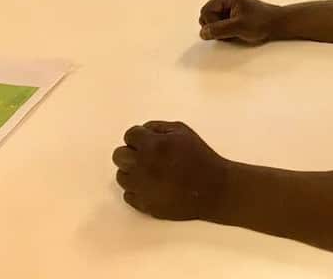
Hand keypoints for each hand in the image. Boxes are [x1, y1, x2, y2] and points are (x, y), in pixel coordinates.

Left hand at [112, 121, 227, 220]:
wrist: (213, 188)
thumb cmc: (200, 156)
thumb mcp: (182, 131)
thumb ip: (158, 127)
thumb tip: (141, 132)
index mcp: (152, 145)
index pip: (129, 135)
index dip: (138, 137)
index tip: (148, 142)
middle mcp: (142, 166)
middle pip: (119, 155)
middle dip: (130, 152)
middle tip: (146, 156)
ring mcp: (141, 188)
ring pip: (121, 176)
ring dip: (132, 171)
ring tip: (150, 172)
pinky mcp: (144, 205)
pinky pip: (128, 195)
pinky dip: (137, 189)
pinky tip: (152, 186)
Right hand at [198, 0, 281, 43]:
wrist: (276, 24)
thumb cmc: (262, 22)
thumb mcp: (239, 27)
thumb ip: (219, 30)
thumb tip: (203, 33)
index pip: (206, 12)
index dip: (214, 24)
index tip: (230, 28)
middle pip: (206, 16)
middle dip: (217, 27)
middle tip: (233, 30)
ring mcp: (227, 5)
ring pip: (212, 22)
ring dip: (221, 30)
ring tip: (236, 30)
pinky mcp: (229, 13)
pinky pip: (218, 24)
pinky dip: (225, 30)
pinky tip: (237, 30)